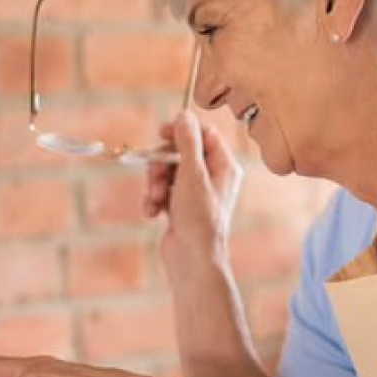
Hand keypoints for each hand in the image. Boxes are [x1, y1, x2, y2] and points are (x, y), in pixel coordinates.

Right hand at [144, 111, 241, 274]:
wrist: (192, 261)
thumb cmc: (199, 219)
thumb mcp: (192, 174)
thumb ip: (187, 142)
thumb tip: (184, 115)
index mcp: (224, 166)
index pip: (204, 134)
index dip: (182, 130)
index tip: (161, 132)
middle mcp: (212, 178)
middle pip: (180, 152)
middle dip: (162, 163)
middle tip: (155, 175)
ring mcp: (196, 194)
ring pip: (167, 172)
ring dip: (155, 183)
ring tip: (154, 199)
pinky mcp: (180, 208)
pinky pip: (162, 192)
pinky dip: (154, 199)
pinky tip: (152, 212)